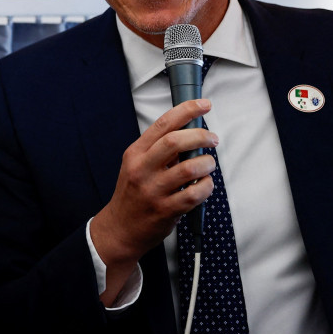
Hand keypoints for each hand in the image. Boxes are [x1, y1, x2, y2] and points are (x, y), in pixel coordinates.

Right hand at [91, 98, 216, 301]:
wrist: (120, 228)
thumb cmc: (133, 194)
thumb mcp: (136, 165)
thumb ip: (159, 151)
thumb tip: (190, 133)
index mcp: (135, 153)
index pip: (162, 124)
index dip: (186, 111)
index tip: (204, 105)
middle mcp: (142, 169)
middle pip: (175, 142)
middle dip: (201, 135)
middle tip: (212, 139)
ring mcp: (153, 190)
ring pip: (189, 168)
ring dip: (206, 164)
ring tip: (208, 165)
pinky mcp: (165, 210)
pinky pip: (194, 195)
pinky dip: (206, 187)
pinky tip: (205, 186)